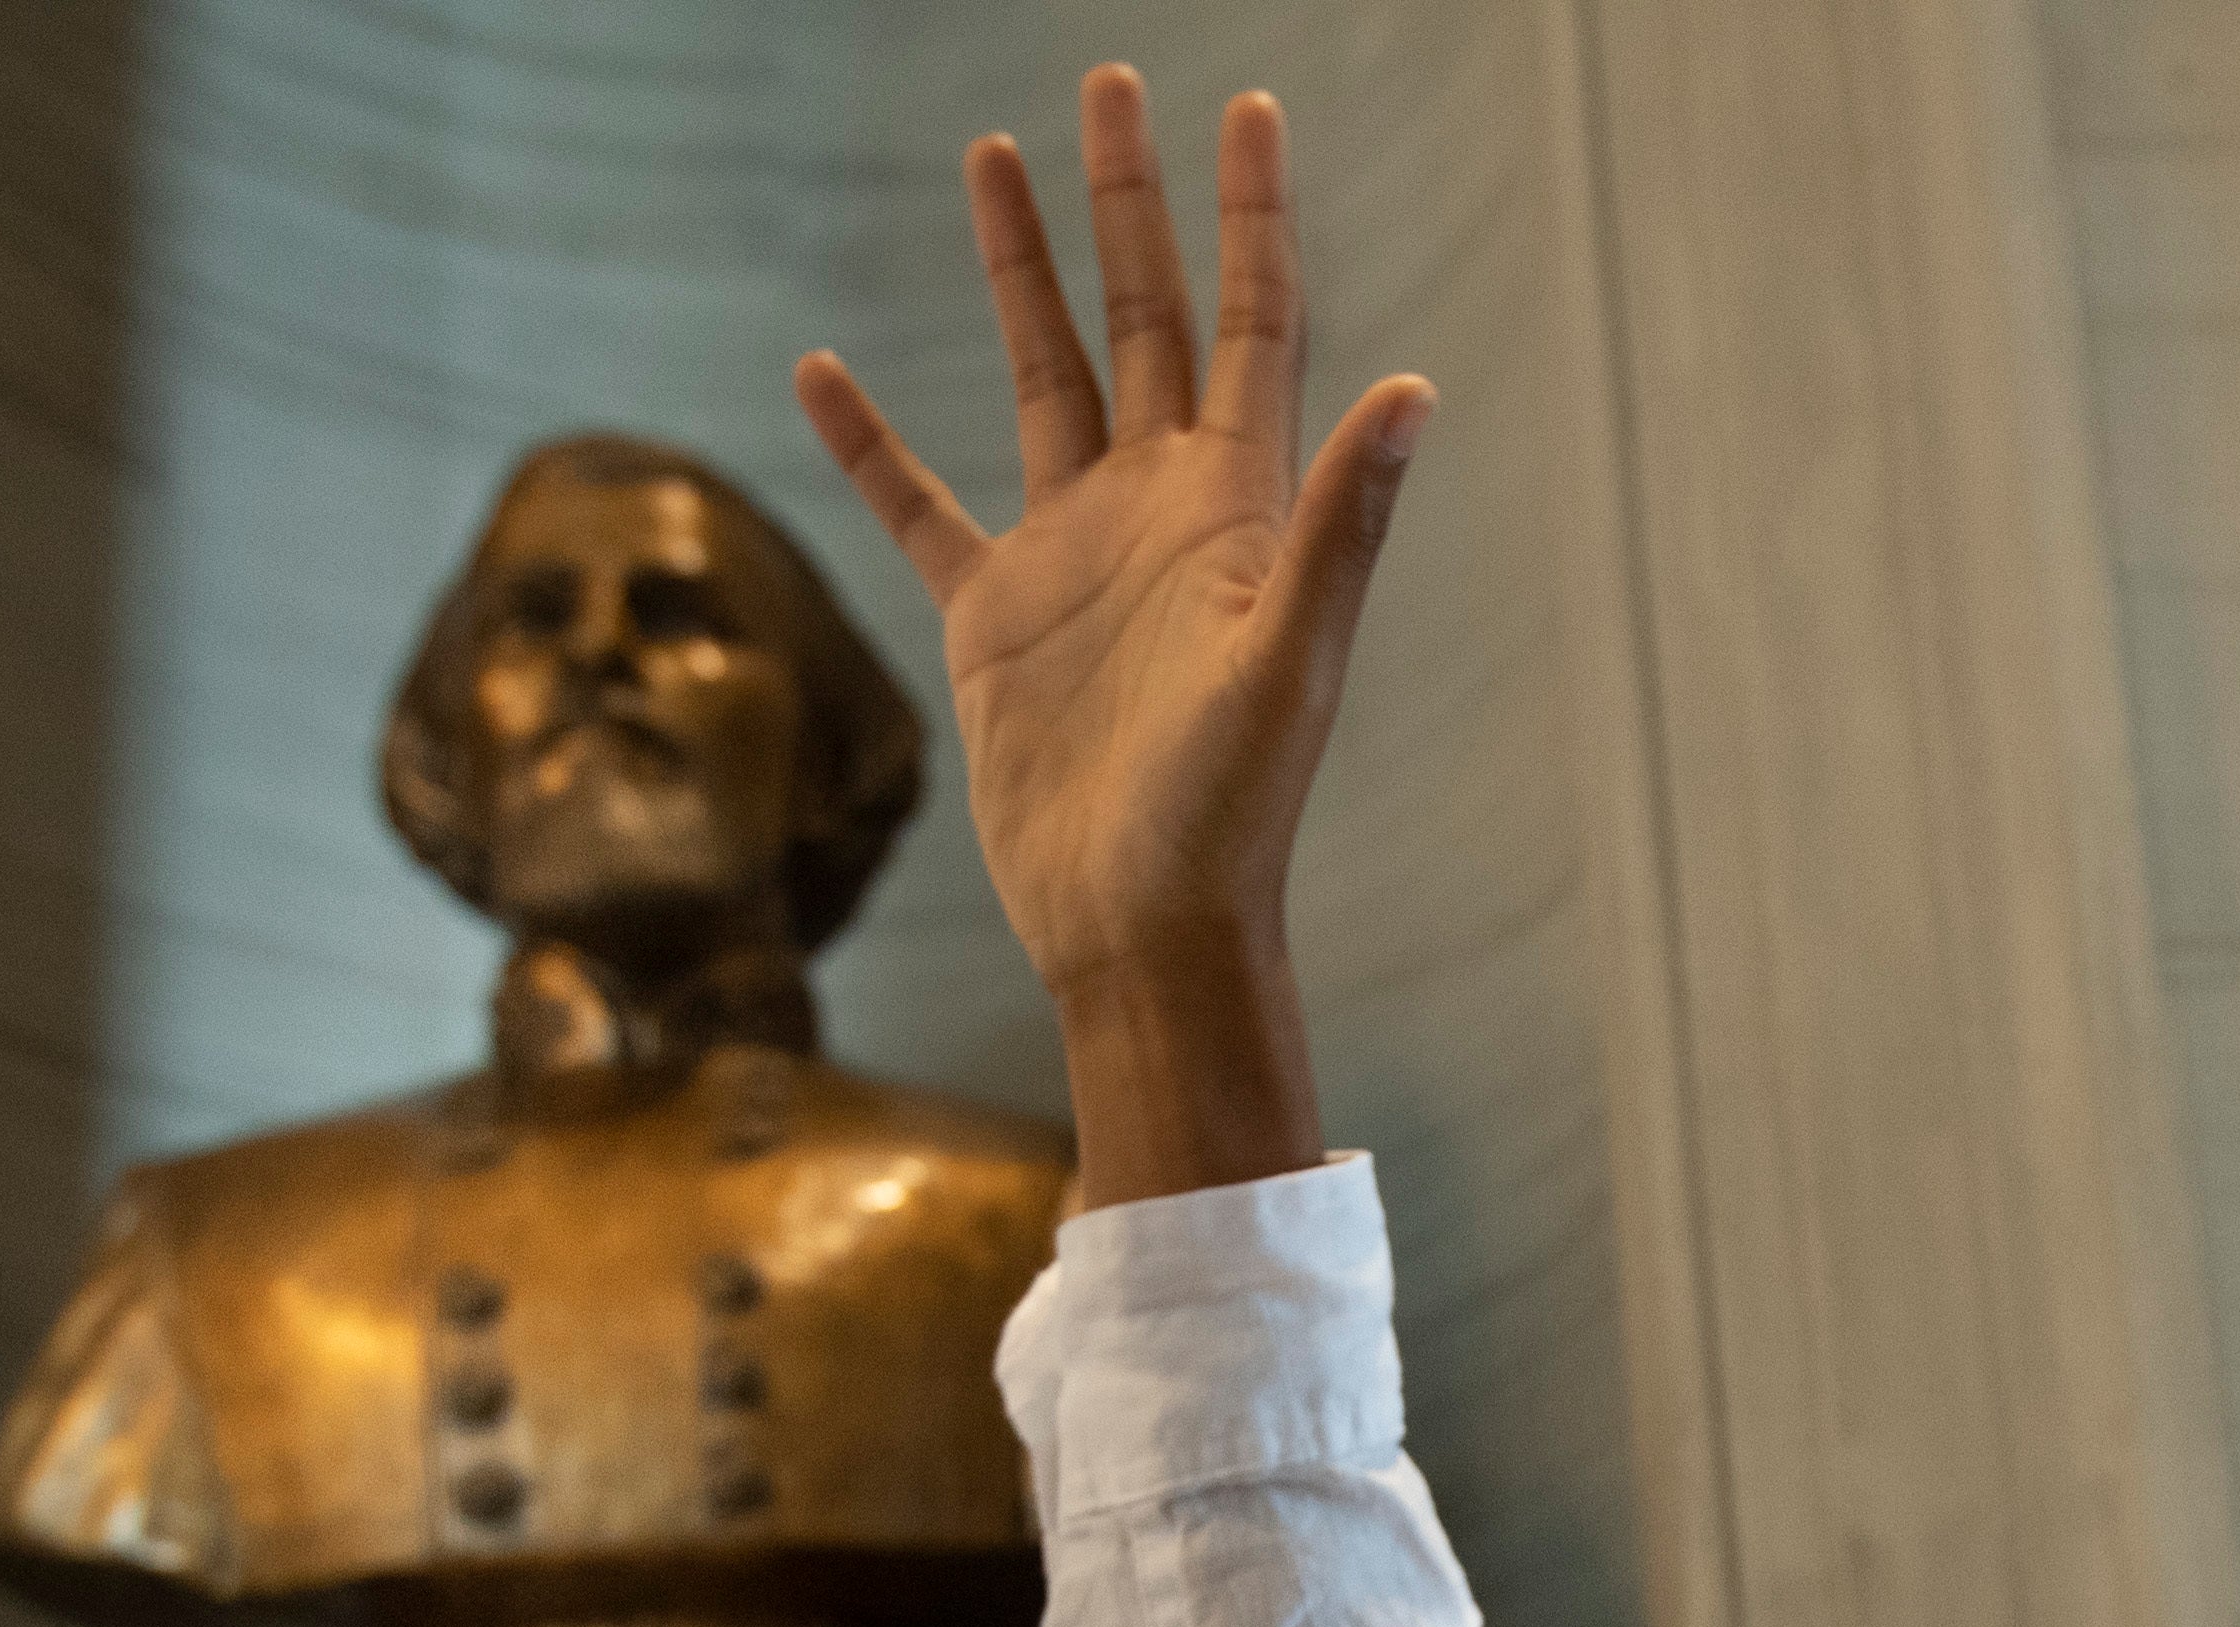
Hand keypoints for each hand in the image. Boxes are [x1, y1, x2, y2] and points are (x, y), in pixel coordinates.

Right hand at [792, 72, 1429, 1199]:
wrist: (1142, 929)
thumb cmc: (1228, 811)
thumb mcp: (1288, 656)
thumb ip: (1341, 522)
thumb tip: (1416, 393)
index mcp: (1235, 504)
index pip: (1253, 322)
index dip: (1249, 214)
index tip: (1242, 106)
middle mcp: (1158, 508)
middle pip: (1147, 317)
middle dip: (1128, 202)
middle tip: (1112, 83)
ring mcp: (1074, 556)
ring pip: (1044, 374)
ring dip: (1022, 272)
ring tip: (990, 157)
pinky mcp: (996, 618)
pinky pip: (920, 506)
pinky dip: (870, 442)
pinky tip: (823, 372)